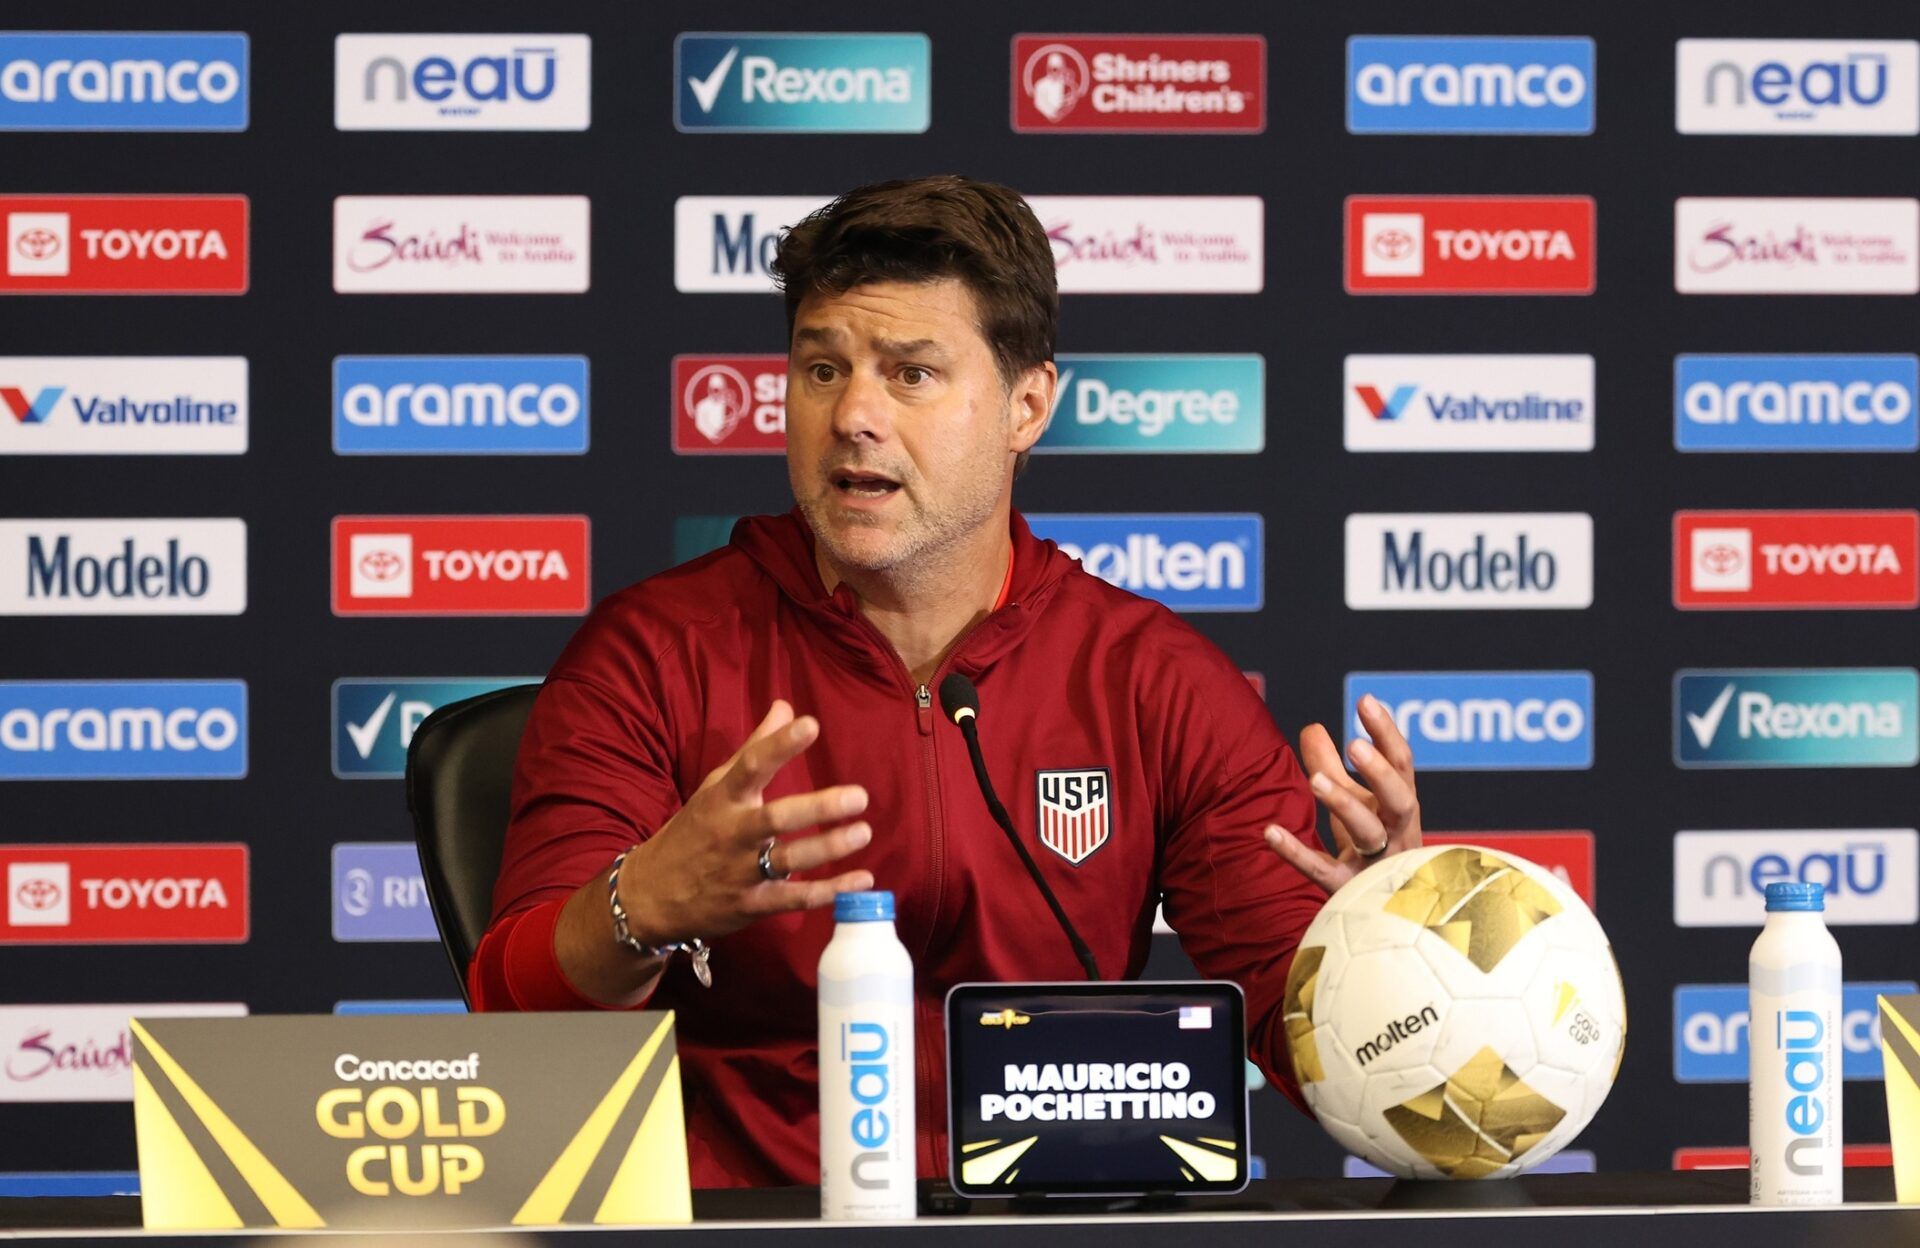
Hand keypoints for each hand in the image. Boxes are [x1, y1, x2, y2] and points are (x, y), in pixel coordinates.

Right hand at [619, 700, 874, 943]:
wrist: (651, 895)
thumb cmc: (693, 832)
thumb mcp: (715, 787)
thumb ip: (755, 749)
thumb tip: (786, 707)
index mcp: (723, 799)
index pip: (750, 766)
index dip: (780, 746)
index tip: (811, 725)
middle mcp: (732, 834)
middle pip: (776, 819)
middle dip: (819, 808)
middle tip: (859, 797)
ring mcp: (741, 872)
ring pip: (789, 860)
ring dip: (829, 848)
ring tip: (863, 832)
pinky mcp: (751, 905)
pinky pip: (795, 898)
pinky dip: (830, 891)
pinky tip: (862, 879)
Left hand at [1264, 693, 1421, 893]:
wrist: (1382, 921)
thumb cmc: (1369, 854)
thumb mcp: (1356, 807)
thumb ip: (1334, 769)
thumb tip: (1313, 727)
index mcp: (1401, 810)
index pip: (1403, 766)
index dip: (1387, 733)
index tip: (1365, 701)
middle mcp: (1399, 837)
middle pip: (1400, 800)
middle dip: (1379, 772)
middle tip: (1354, 745)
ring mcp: (1378, 868)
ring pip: (1368, 833)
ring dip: (1344, 803)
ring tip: (1314, 779)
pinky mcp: (1349, 895)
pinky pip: (1323, 872)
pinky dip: (1296, 852)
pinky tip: (1269, 832)